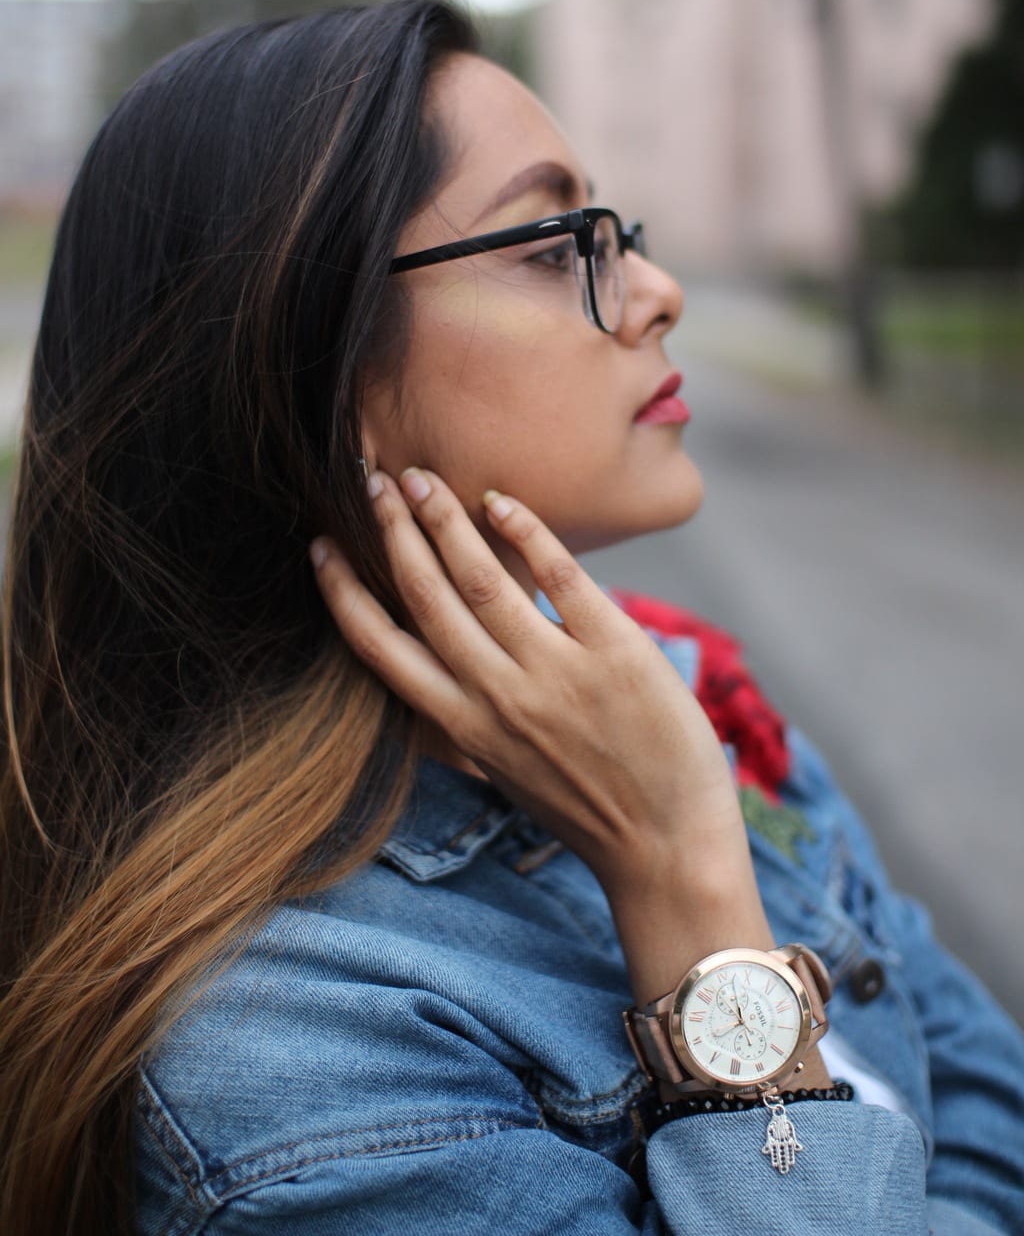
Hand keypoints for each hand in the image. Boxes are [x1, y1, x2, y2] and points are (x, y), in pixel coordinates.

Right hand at [311, 467, 773, 1002]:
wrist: (668, 848)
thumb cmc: (589, 808)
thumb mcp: (507, 770)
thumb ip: (472, 715)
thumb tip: (444, 661)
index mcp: (464, 728)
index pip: (382, 650)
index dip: (343, 594)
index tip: (320, 547)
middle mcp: (497, 697)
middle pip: (424, 596)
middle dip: (390, 532)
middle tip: (372, 482)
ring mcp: (555, 673)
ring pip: (479, 577)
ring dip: (442, 519)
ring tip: (419, 477)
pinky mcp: (614, 652)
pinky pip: (560, 575)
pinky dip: (524, 530)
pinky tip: (499, 502)